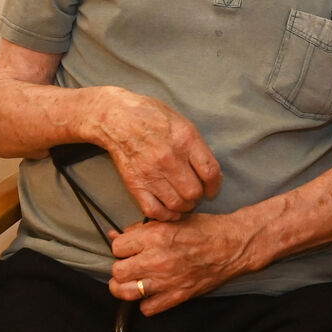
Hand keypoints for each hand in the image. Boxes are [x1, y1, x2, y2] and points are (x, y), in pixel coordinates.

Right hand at [91, 87, 221, 220]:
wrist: (117, 118)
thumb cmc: (152, 116)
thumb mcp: (183, 123)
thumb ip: (198, 147)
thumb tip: (210, 171)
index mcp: (186, 140)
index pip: (210, 172)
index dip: (214, 185)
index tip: (212, 188)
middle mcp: (170, 158)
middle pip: (194, 192)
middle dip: (198, 196)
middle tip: (195, 192)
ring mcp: (151, 173)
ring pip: (177, 204)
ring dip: (184, 206)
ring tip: (183, 200)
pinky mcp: (135, 184)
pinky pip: (154, 210)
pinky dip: (165, 215)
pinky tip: (169, 210)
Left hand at [108, 212, 251, 313]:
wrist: (234, 245)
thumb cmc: (206, 229)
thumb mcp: (174, 220)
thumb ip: (143, 229)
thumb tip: (115, 235)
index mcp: (156, 236)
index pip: (117, 247)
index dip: (123, 247)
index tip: (129, 248)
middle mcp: (158, 259)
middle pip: (118, 271)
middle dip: (121, 267)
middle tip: (130, 264)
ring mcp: (167, 280)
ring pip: (125, 292)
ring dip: (125, 287)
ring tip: (132, 281)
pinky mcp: (178, 296)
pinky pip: (147, 308)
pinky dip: (147, 302)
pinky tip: (152, 293)